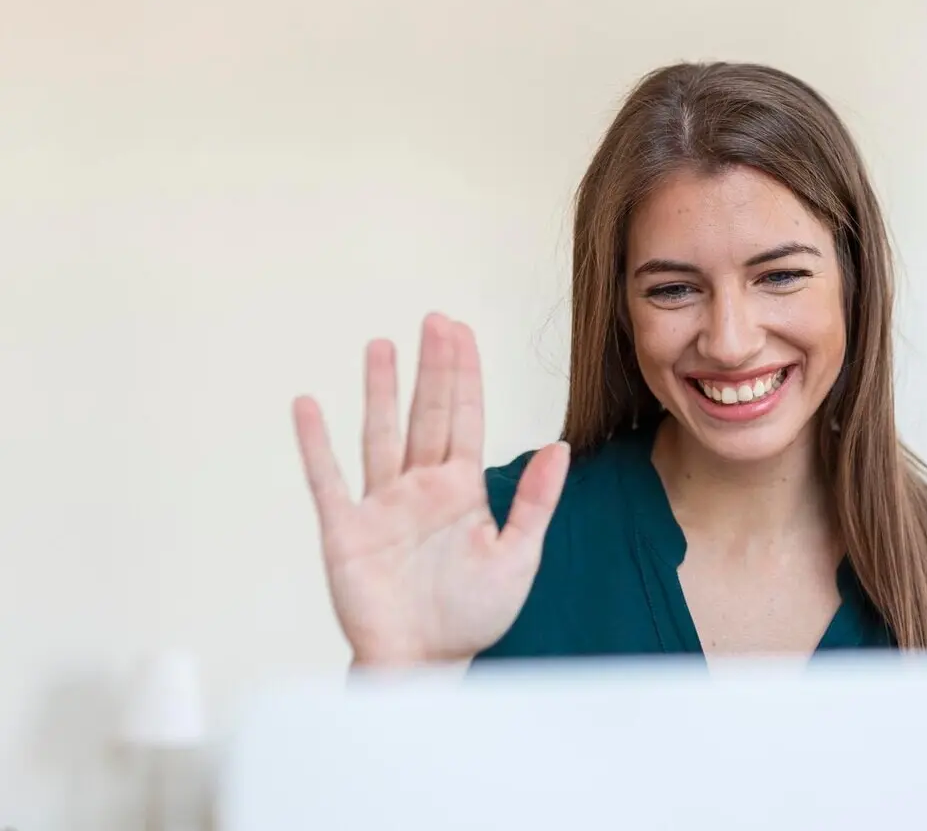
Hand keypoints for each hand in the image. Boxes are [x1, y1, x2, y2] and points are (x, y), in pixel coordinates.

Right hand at [292, 313, 569, 666]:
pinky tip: (308, 406)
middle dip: (431, 368)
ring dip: (380, 391)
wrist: (425, 662)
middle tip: (433, 321)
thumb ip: (535, 501)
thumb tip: (560, 446)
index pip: (464, 417)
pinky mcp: (346, 531)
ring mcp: (381, 505)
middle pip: (426, 415)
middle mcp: (420, 488)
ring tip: (381, 346)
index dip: (463, 375)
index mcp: (462, 489)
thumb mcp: (517, 556)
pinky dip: (316, 444)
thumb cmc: (472, 615)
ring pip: (380, 434)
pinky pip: (328, 480)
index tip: (460, 332)